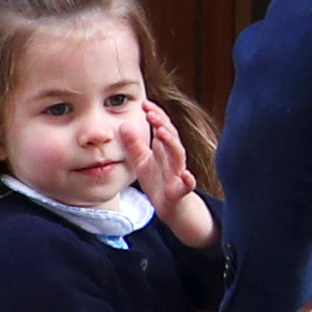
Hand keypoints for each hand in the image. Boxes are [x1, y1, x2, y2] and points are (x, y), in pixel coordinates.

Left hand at [134, 100, 215, 247]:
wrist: (170, 207)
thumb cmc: (158, 181)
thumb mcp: (141, 161)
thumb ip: (133, 144)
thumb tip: (123, 125)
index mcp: (164, 149)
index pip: (163, 127)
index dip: (156, 115)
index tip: (145, 104)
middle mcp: (173, 158)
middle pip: (171, 137)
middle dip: (162, 124)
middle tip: (150, 113)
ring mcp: (178, 174)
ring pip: (178, 156)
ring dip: (172, 144)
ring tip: (161, 132)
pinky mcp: (180, 191)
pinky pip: (187, 186)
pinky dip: (189, 181)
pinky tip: (187, 176)